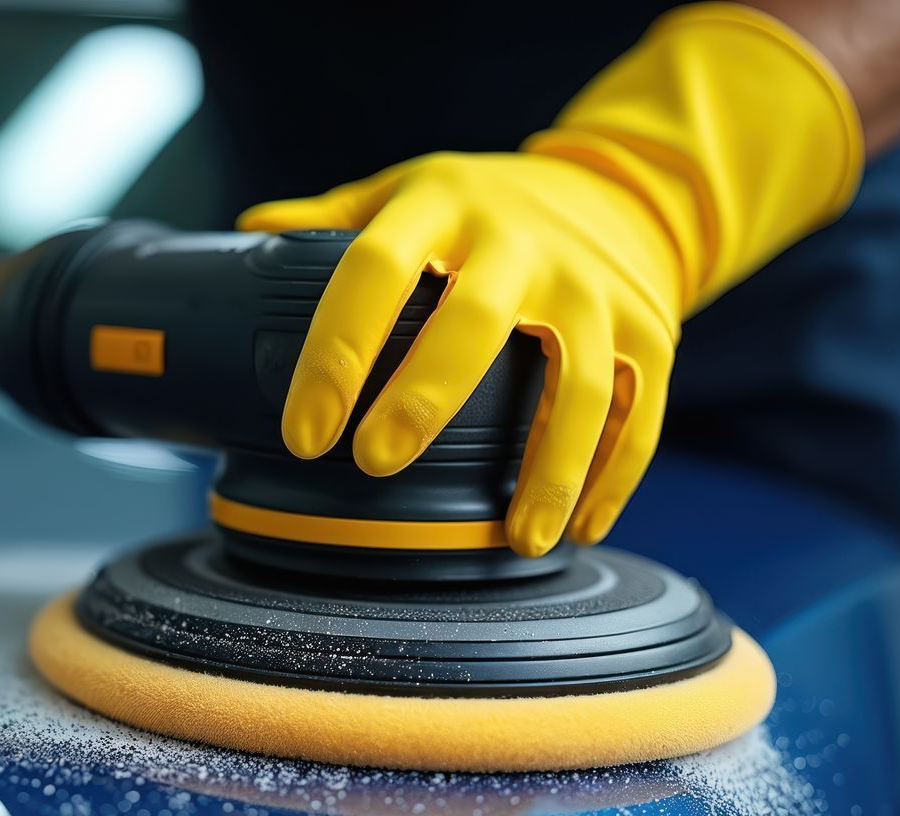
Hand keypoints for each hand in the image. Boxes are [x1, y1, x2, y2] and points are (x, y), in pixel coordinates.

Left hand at [240, 3, 862, 556]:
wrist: (618, 189)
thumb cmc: (478, 211)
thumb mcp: (405, 193)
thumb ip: (331, 219)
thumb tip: (247, 233)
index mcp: (441, 205)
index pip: (375, 269)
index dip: (336, 350)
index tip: (303, 434)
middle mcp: (522, 241)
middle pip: (477, 319)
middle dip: (427, 395)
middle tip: (376, 464)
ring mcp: (594, 286)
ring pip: (578, 382)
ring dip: (551, 467)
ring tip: (516, 541)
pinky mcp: (651, 328)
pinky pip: (638, 412)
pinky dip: (613, 475)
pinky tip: (580, 530)